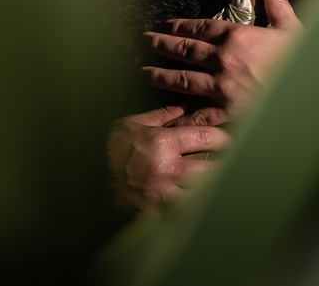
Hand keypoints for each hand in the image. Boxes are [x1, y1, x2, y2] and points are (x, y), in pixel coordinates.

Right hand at [107, 104, 230, 214]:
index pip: (205, 138)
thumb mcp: (132, 125)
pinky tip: (197, 202)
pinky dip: (192, 206)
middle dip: (222, 165)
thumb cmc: (110, 148)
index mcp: (162, 143)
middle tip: (230, 161)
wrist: (88, 176)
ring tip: (217, 182)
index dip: (222, 138)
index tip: (228, 139)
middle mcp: (167, 169)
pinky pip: (184, 211)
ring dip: (209, 187)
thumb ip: (162, 117)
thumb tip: (183, 106)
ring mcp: (163, 194)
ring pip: (201, 193)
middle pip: (211, 168)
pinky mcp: (157, 212)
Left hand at [143, 0, 302, 114]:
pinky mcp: (226, 113)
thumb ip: (276, 5)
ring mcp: (222, 88)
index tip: (167, 24)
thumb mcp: (293, 28)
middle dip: (162, 45)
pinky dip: (181, 113)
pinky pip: (197, 113)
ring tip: (145, 73)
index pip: (200, 27)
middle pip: (184, 50)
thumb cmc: (304, 62)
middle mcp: (224, 60)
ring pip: (182, 79)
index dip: (180, 25)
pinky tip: (167, 112)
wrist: (312, 93)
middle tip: (145, 42)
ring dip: (161, 75)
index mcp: (237, 37)